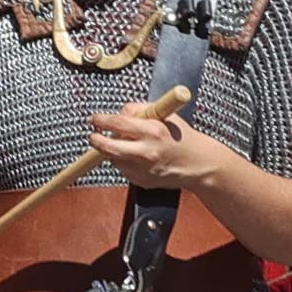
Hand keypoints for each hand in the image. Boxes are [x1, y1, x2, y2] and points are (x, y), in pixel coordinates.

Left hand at [89, 99, 229, 190]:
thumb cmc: (182, 138)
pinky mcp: (143, 181)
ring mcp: (144, 169)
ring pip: (114, 159)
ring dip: (114, 151)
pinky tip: (138, 157)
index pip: (117, 123)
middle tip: (94, 135)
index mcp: (153, 131)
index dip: (101, 120)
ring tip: (127, 145)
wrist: (197, 164)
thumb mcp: (165, 116)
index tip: (95, 119)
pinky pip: (124, 170)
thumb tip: (119, 112)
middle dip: (96, 140)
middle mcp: (146, 151)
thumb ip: (140, 110)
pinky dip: (125, 162)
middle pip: (108, 147)